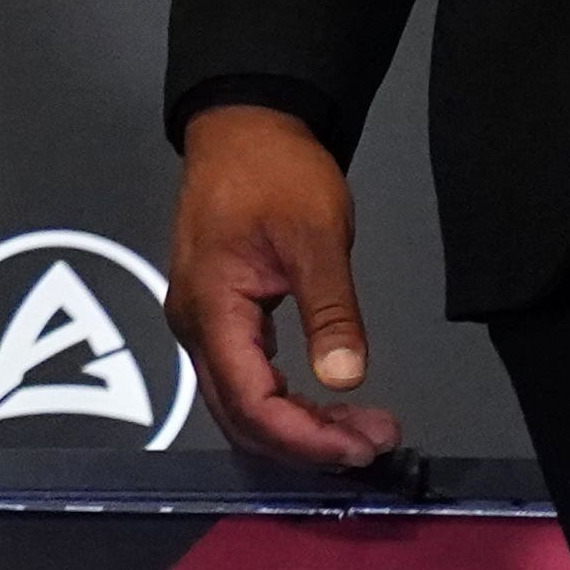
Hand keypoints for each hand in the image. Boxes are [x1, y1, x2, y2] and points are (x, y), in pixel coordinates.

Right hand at [174, 103, 401, 468]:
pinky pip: (242, 379)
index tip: (368, 442)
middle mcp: (194, 325)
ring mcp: (200, 321)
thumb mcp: (315, 236)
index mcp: (211, 307)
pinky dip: (285, 405)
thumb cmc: (275, 172)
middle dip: (306, 443)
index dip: (307, 437)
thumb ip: (329, 310)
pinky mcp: (216, 315)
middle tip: (376, 441)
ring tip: (361, 429)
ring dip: (297, 429)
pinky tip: (326, 404)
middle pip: (238, 416)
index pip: (251, 401)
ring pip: (238, 404)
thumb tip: (345, 379)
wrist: (242, 126)